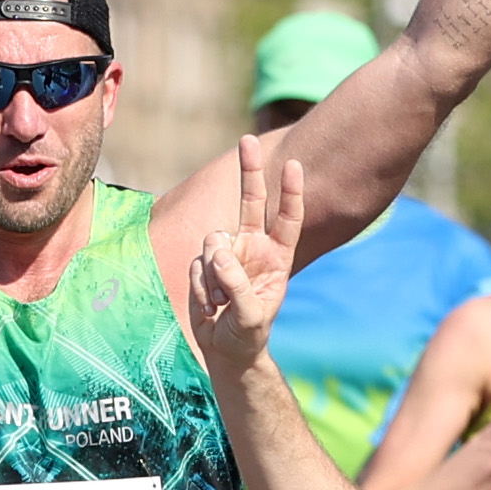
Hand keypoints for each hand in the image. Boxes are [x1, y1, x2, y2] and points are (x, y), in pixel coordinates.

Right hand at [181, 136, 308, 373]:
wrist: (226, 350)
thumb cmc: (248, 333)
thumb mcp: (250, 315)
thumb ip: (237, 284)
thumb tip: (217, 253)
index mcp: (277, 257)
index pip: (287, 218)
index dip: (290, 192)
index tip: (293, 164)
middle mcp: (253, 247)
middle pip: (251, 202)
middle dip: (248, 171)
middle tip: (247, 139)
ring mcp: (228, 253)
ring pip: (213, 241)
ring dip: (214, 274)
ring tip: (221, 302)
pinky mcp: (205, 263)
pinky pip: (198, 263)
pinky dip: (202, 286)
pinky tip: (211, 305)